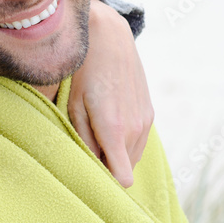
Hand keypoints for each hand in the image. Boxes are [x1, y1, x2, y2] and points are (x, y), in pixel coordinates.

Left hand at [68, 0, 153, 187]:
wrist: (109, 38)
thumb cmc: (82, 72)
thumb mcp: (73, 105)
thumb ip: (83, 139)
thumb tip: (90, 168)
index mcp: (114, 128)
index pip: (121, 178)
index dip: (105, 184)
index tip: (89, 181)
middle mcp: (134, 128)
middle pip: (124, 171)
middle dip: (106, 168)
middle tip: (83, 154)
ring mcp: (145, 121)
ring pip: (132, 158)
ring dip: (115, 156)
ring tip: (93, 137)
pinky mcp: (149, 114)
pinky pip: (138, 144)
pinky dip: (124, 144)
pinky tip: (107, 127)